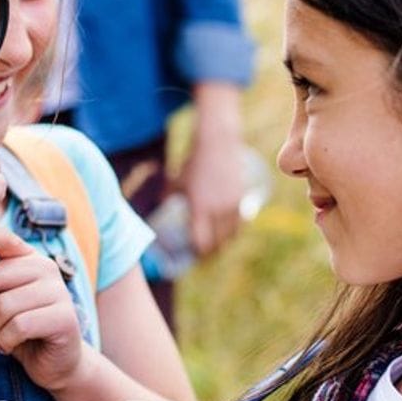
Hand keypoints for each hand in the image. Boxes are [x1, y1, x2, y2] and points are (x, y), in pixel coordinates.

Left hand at [0, 223, 86, 388]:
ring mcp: (58, 290)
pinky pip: (19, 326)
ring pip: (4, 305)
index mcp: (27, 258)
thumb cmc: (18, 331)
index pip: (1, 238)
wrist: (55, 364)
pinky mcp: (65, 317)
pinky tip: (6, 348)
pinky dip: (5, 342)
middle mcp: (45, 267)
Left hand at [177, 83, 245, 257]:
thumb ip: (167, 196)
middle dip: (210, 253)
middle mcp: (218, 210)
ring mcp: (232, 205)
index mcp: (199, 208)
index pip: (201, 242)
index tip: (193, 256)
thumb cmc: (193, 162)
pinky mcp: (242, 198)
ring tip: (216, 249)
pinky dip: (233, 232)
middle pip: (217, 243)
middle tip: (204, 258)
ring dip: (224, 245)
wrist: (218, 143)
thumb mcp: (176, 180)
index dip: (198, 253)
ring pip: (231, 236)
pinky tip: (227, 235)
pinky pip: (240, 224)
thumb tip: (159, 206)